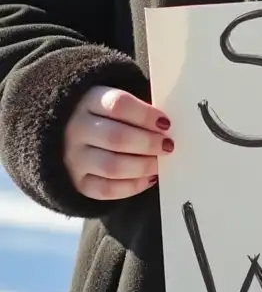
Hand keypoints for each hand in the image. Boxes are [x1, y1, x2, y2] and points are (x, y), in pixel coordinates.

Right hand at [63, 85, 173, 201]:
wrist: (65, 133)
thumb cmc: (103, 115)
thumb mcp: (113, 101)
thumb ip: (137, 110)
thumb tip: (166, 126)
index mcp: (88, 101)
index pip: (118, 105)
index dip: (145, 115)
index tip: (165, 123)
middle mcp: (77, 129)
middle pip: (116, 138)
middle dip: (148, 143)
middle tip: (167, 145)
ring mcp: (74, 158)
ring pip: (112, 166)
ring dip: (143, 166)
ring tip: (159, 163)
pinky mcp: (76, 182)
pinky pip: (106, 190)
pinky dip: (132, 186)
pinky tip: (149, 179)